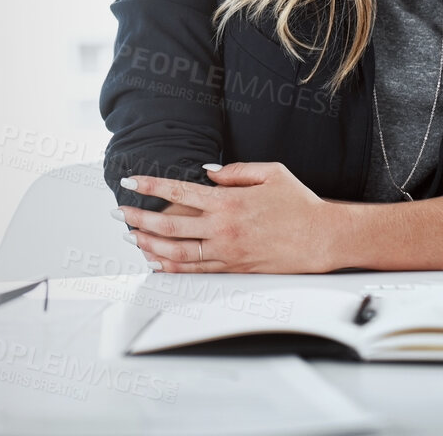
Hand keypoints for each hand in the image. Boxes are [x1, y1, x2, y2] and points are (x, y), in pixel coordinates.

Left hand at [118, 163, 341, 272]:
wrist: (323, 238)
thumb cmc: (300, 204)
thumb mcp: (271, 172)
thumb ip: (235, 171)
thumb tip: (207, 172)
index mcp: (228, 202)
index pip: (178, 192)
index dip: (149, 186)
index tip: (128, 181)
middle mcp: (223, 229)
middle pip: (169, 227)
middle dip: (138, 219)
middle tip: (119, 212)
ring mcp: (227, 252)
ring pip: (177, 253)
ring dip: (149, 245)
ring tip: (130, 237)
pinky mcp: (234, 269)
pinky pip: (196, 271)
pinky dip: (171, 267)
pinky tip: (156, 262)